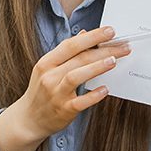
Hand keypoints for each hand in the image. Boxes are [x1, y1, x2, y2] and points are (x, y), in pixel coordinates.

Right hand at [0, 26, 130, 150]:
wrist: (29, 119)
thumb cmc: (41, 92)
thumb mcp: (48, 69)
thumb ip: (66, 53)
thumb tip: (84, 34)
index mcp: (46, 63)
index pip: (71, 45)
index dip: (92, 36)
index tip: (109, 31)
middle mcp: (50, 76)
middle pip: (79, 58)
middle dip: (103, 50)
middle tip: (122, 46)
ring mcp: (56, 94)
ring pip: (77, 76)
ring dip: (97, 67)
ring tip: (113, 61)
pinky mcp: (64, 110)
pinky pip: (81, 101)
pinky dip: (93, 95)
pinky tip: (105, 89)